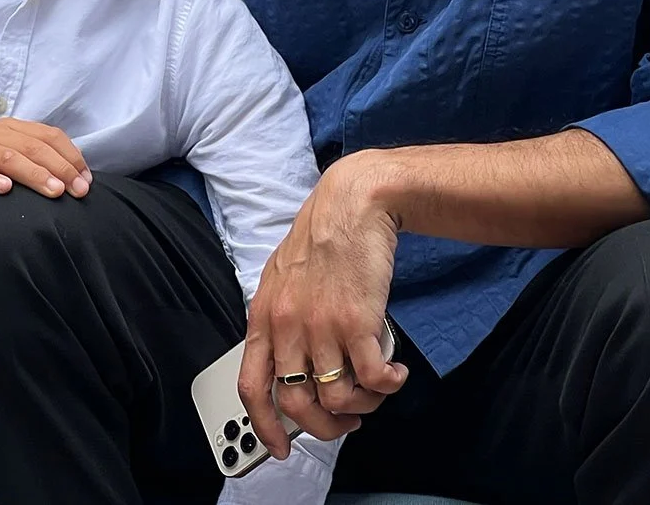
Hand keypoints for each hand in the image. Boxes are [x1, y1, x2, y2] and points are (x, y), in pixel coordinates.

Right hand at [0, 119, 90, 241]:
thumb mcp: (7, 162)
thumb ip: (35, 163)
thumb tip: (77, 181)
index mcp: (10, 128)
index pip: (48, 136)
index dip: (70, 156)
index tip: (87, 181)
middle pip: (31, 146)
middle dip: (59, 168)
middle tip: (77, 191)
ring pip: (6, 156)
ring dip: (33, 174)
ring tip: (53, 191)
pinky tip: (5, 190)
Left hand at [238, 151, 407, 460]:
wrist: (354, 202)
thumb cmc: (323, 236)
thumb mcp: (283, 278)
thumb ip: (281, 320)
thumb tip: (294, 363)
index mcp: (264, 316)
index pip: (252, 386)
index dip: (264, 426)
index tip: (280, 447)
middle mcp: (288, 326)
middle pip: (297, 403)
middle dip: (325, 426)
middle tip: (346, 422)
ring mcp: (322, 326)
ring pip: (338, 398)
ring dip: (362, 405)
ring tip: (376, 390)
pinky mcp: (358, 322)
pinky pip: (373, 378)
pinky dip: (389, 385)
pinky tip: (397, 374)